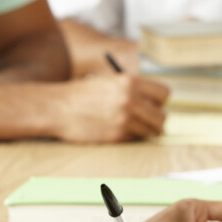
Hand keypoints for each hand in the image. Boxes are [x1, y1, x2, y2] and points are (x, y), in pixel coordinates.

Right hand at [53, 75, 169, 142]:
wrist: (58, 107)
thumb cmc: (83, 94)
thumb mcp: (111, 82)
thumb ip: (134, 90)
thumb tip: (156, 104)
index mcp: (130, 82)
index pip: (164, 94)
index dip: (159, 101)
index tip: (152, 104)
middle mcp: (130, 100)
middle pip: (162, 116)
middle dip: (155, 119)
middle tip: (145, 120)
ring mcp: (124, 119)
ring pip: (151, 131)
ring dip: (143, 131)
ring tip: (129, 125)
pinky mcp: (116, 136)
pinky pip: (135, 139)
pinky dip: (130, 137)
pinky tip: (116, 130)